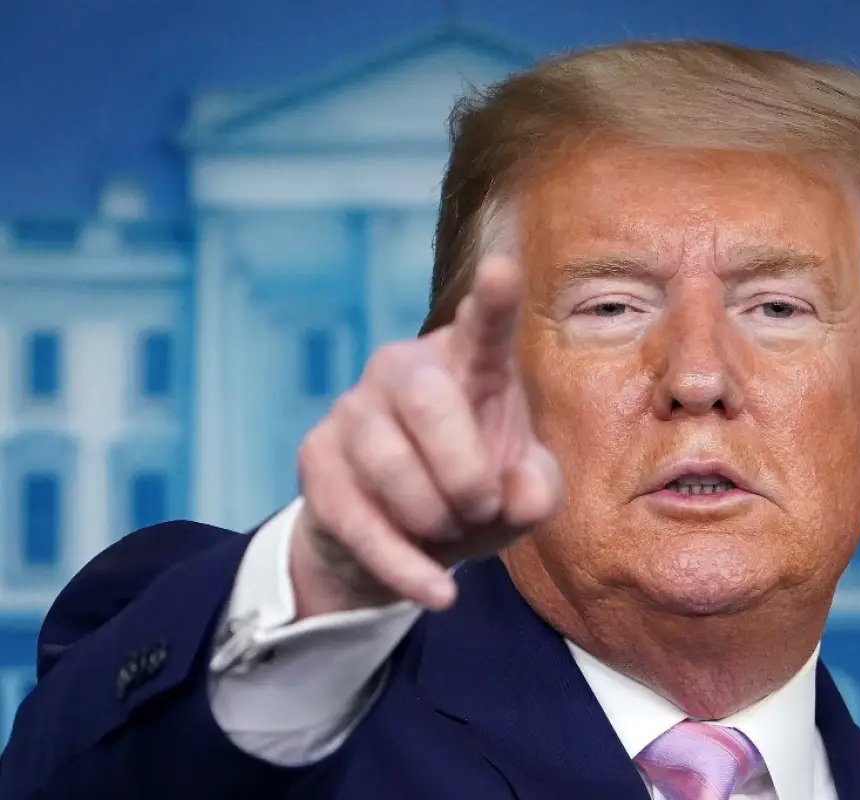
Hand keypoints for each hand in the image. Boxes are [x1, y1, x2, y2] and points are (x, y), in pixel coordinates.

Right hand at [289, 256, 562, 618]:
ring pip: (388, 464)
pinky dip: (406, 565)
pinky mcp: (315, 459)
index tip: (504, 269)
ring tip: (450, 532)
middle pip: (426, 399)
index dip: (493, 301)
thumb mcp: (521, 499)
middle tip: (480, 507)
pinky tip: (436, 592)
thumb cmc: (473, 496)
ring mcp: (353, 409)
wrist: (400, 542)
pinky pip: (357, 518)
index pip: (484, 327)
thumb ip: (537, 491)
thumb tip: (521, 492)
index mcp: (469, 365)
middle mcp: (405, 370)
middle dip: (463, 471)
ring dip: (434, 519)